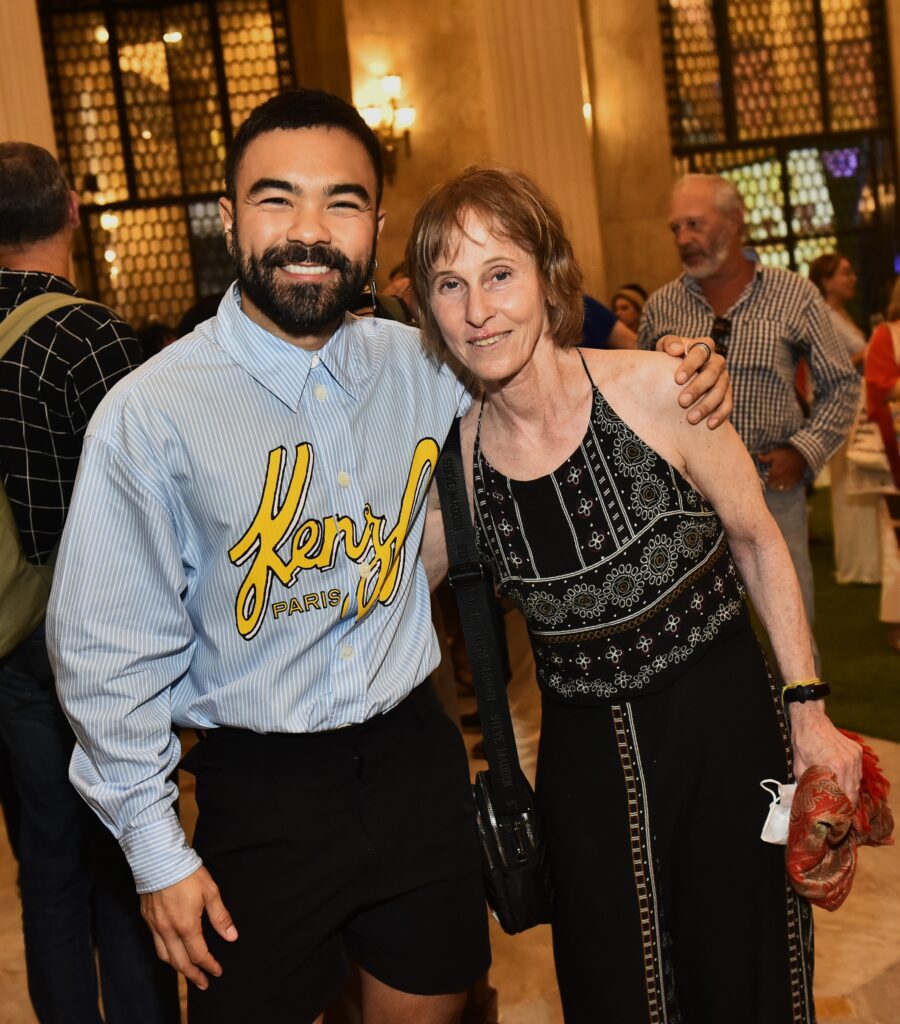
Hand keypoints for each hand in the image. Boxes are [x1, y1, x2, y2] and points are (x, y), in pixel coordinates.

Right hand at [140, 866, 237, 989]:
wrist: (159, 859)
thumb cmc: (187, 873)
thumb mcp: (211, 892)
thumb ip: (221, 917)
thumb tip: (231, 936)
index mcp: (185, 925)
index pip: (198, 954)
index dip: (209, 965)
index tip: (217, 971)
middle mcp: (167, 930)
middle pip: (180, 962)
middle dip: (193, 975)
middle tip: (204, 983)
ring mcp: (155, 926)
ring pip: (165, 956)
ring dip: (177, 967)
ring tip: (188, 972)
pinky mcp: (147, 918)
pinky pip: (156, 944)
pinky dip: (166, 953)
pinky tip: (172, 951)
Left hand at [656, 335, 731, 427]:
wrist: (677, 374)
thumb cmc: (669, 358)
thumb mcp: (666, 348)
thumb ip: (669, 344)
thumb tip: (676, 349)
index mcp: (703, 346)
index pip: (700, 352)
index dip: (690, 365)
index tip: (677, 380)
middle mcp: (717, 361)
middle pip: (712, 373)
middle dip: (697, 388)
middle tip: (681, 402)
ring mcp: (724, 378)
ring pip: (721, 391)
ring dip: (707, 405)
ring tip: (691, 419)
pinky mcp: (727, 394)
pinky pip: (728, 404)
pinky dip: (720, 415)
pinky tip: (710, 425)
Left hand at [758, 446, 806, 490]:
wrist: (801, 454)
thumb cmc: (786, 453)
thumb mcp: (775, 453)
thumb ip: (766, 458)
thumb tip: (758, 457)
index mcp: (776, 471)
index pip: (769, 479)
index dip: (767, 478)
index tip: (767, 476)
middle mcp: (782, 477)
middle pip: (774, 483)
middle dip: (772, 482)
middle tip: (771, 480)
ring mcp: (789, 479)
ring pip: (781, 486)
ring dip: (778, 485)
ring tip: (776, 483)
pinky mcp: (796, 479)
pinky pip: (790, 486)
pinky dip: (786, 486)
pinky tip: (784, 484)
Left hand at [789, 702, 862, 803]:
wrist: (811, 720)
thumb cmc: (803, 742)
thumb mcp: (799, 766)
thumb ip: (806, 784)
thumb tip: (806, 799)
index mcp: (835, 766)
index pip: (844, 795)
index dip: (840, 806)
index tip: (836, 814)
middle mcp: (849, 762)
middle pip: (853, 791)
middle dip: (846, 801)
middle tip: (838, 809)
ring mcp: (855, 756)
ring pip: (856, 782)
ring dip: (850, 790)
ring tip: (840, 797)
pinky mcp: (857, 751)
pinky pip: (857, 771)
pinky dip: (851, 777)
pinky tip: (843, 781)